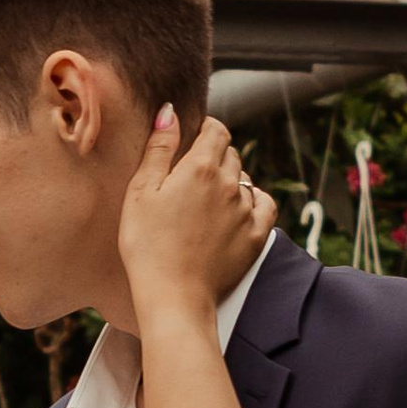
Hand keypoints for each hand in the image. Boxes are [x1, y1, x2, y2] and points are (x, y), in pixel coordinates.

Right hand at [115, 106, 272, 321]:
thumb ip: (158, 148)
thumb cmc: (147, 245)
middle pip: (231, 154)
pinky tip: (238, 209)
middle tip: (194, 173)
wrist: (173, 295)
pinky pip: (265, 205)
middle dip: (216, 155)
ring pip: (247, 180)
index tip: (196, 136)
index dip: (206, 128)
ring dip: (233, 180)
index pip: (216, 130)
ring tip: (210, 198)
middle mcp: (231, 184)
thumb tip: (169, 112)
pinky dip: (254, 201)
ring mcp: (247, 211)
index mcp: (200, 168)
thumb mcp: (141, 192)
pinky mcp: (256, 236)